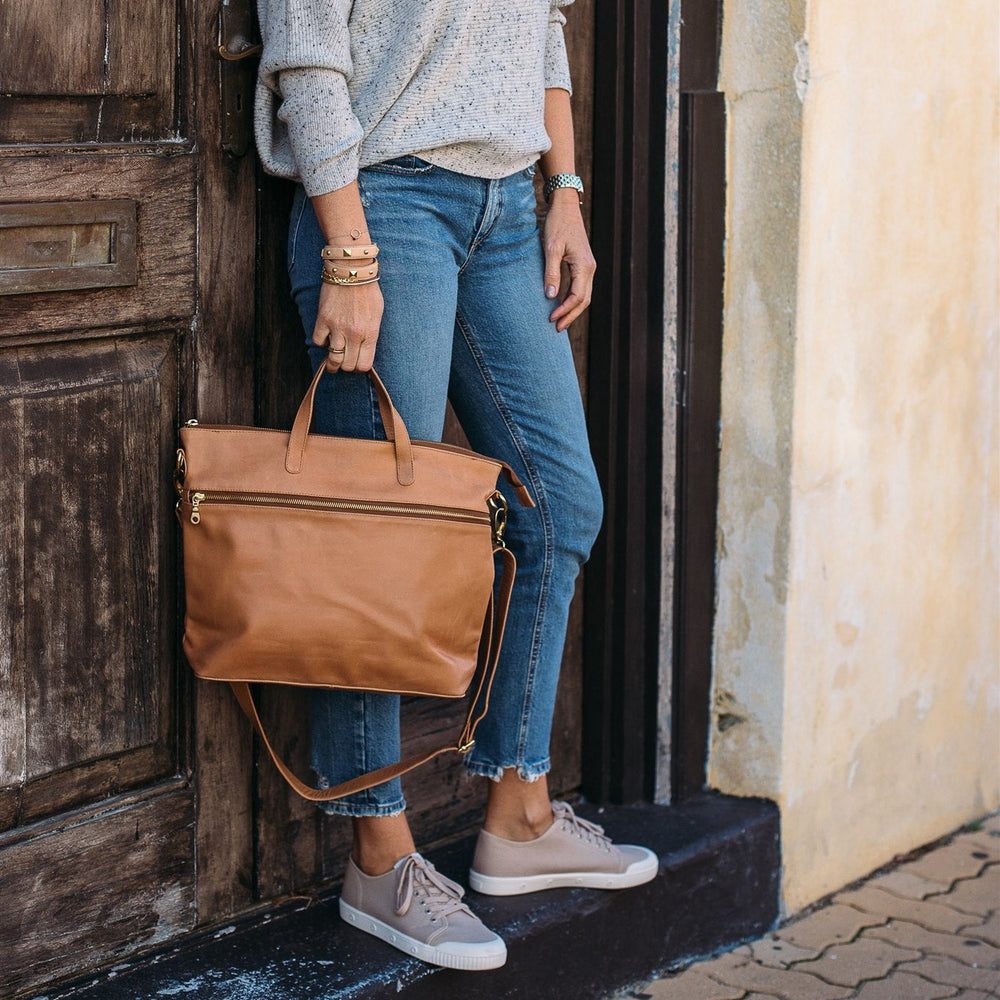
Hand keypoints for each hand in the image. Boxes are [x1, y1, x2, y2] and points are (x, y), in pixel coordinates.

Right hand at [312, 280, 382, 372]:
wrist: (352, 270)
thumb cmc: (368, 291)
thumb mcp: (378, 315)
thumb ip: (371, 334)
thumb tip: (365, 350)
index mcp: (370, 333)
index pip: (364, 364)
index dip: (360, 367)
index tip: (358, 363)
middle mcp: (354, 334)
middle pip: (348, 365)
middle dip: (347, 366)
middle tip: (345, 362)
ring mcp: (337, 327)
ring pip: (333, 359)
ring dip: (332, 363)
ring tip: (332, 364)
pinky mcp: (323, 319)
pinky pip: (318, 341)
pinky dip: (321, 342)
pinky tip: (326, 338)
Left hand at [543, 190, 596, 331]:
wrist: (566, 206)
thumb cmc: (558, 224)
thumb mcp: (551, 248)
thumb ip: (551, 272)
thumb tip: (551, 297)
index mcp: (584, 266)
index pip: (577, 296)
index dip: (564, 310)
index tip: (550, 319)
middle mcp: (590, 268)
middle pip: (584, 300)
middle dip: (570, 316)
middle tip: (556, 328)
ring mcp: (588, 267)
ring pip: (584, 295)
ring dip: (572, 309)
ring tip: (559, 321)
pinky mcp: (583, 264)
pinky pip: (580, 287)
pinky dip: (572, 299)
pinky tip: (561, 305)